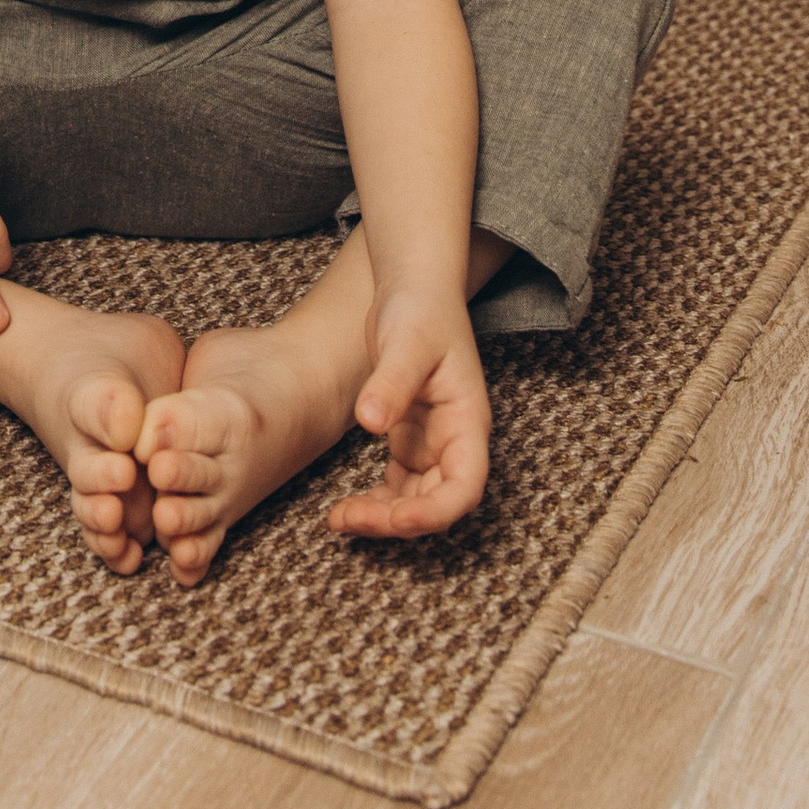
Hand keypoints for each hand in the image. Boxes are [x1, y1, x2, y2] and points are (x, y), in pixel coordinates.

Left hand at [325, 287, 489, 538]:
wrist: (412, 287)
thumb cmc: (420, 309)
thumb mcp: (407, 343)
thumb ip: (392, 383)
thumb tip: (370, 422)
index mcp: (468, 423)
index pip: (464, 486)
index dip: (434, 512)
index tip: (395, 519)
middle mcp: (456, 440)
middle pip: (437, 503)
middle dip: (397, 521)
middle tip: (348, 520)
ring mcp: (433, 443)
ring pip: (416, 500)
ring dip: (384, 517)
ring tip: (340, 520)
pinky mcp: (410, 438)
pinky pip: (399, 486)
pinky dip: (377, 501)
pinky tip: (347, 505)